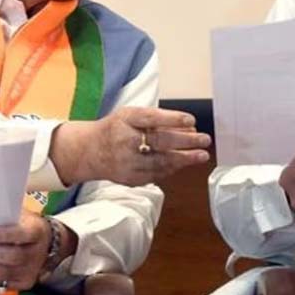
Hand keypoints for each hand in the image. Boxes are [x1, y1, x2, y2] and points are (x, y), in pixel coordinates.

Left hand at [0, 210, 52, 291]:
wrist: (46, 245)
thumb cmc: (26, 226)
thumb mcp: (22, 216)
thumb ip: (5, 218)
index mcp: (38, 233)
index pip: (22, 235)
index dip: (4, 235)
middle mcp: (38, 254)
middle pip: (12, 257)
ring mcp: (31, 272)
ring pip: (4, 274)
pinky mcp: (23, 284)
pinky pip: (0, 283)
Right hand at [50, 106, 210, 185]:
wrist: (90, 151)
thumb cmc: (116, 129)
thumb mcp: (130, 115)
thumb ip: (156, 119)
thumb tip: (188, 126)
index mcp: (125, 120)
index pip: (151, 118)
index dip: (172, 119)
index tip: (191, 120)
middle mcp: (125, 141)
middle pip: (159, 141)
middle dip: (185, 141)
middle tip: (204, 139)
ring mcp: (127, 162)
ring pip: (161, 162)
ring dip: (185, 159)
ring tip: (202, 155)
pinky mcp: (130, 179)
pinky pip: (156, 174)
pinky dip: (172, 168)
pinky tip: (184, 163)